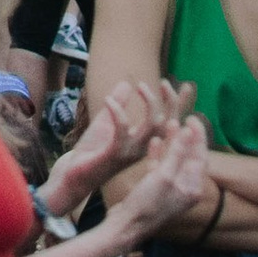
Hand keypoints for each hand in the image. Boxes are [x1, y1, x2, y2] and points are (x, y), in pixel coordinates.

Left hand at [43, 77, 191, 218]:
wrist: (74, 173)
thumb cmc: (92, 150)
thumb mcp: (105, 121)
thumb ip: (118, 104)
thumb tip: (126, 84)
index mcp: (142, 142)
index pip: (167, 124)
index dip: (177, 106)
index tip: (183, 87)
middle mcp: (141, 149)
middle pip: (167, 126)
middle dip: (170, 103)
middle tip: (164, 82)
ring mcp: (129, 152)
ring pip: (152, 128)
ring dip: (150, 104)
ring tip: (140, 85)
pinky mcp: (113, 153)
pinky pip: (122, 130)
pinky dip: (118, 111)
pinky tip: (108, 100)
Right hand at [105, 114, 211, 244]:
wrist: (126, 226)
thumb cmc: (147, 203)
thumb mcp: (165, 176)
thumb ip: (178, 153)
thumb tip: (190, 131)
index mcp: (193, 187)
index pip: (201, 156)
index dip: (198, 136)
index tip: (192, 118)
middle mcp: (185, 188)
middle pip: (189, 157)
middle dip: (186, 137)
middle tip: (182, 118)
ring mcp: (171, 189)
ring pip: (175, 160)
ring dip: (173, 143)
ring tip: (169, 124)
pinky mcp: (158, 189)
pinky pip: (162, 167)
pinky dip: (160, 155)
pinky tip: (154, 142)